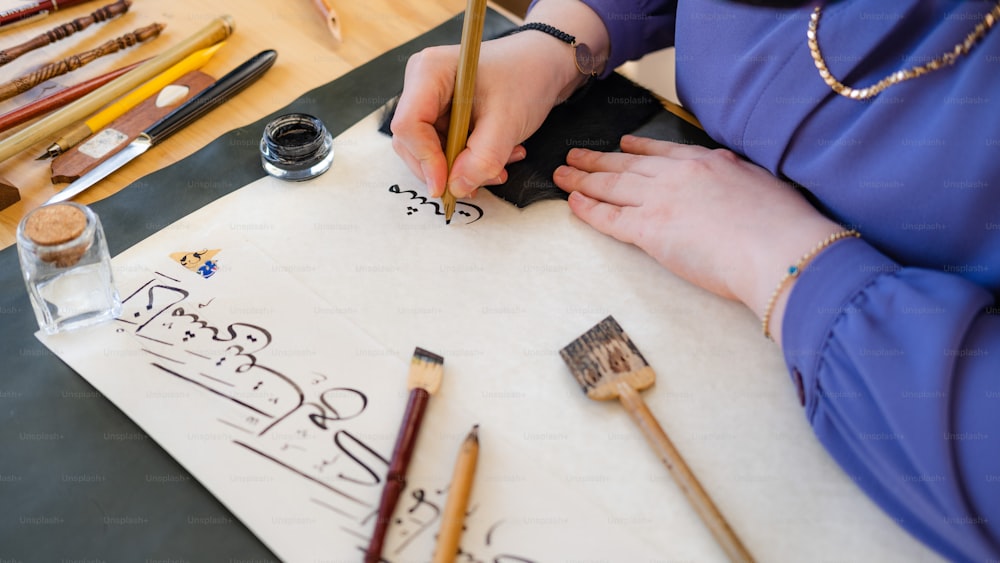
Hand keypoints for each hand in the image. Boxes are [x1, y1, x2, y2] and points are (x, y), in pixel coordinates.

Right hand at [391, 36, 563, 198]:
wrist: (544, 64)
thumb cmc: (527, 77)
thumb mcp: (508, 122)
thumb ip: (482, 159)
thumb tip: (455, 187)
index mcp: (429, 72)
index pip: (409, 125)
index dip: (425, 160)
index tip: (448, 185)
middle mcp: (421, 84)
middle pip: (412, 142)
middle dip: (446, 169)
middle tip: (480, 181)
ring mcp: (430, 99)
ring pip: (429, 150)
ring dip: (462, 168)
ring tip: (498, 168)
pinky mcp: (441, 113)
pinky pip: (443, 147)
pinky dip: (468, 161)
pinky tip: (496, 157)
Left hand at [554, 135, 842, 336]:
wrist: (780, 247)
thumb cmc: (784, 226)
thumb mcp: (763, 185)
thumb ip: (739, 181)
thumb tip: (736, 186)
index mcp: (709, 162)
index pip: (664, 152)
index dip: (637, 149)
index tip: (622, 145)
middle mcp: (679, 175)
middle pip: (628, 166)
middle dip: (597, 161)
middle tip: (575, 156)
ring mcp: (661, 200)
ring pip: (612, 186)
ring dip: (582, 179)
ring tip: (562, 174)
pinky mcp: (651, 230)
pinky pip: (610, 217)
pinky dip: (588, 209)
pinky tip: (572, 203)